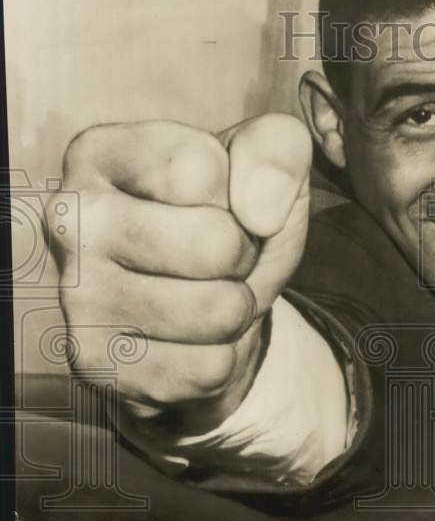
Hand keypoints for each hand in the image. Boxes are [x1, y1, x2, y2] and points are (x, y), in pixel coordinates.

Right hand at [46, 114, 311, 441]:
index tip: (219, 203)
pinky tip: (187, 340)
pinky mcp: (95, 364)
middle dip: (245, 257)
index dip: (240, 194)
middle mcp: (71, 220)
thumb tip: (260, 212)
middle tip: (220, 259)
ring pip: (219, 312)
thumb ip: (277, 151)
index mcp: (100, 154)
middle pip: (217, 244)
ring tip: (207, 296)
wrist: (195, 313)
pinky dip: (220, 358)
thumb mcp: (262, 168)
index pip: (202, 170)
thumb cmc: (224, 222)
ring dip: (237, 311)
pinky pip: (208, 369)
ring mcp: (76, 296)